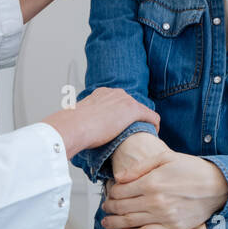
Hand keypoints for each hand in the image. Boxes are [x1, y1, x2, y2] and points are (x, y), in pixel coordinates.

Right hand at [42, 88, 158, 159]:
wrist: (74, 125)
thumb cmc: (73, 126)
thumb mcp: (80, 119)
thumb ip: (86, 121)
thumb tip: (84, 133)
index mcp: (101, 93)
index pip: (118, 102)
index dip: (121, 115)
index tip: (120, 127)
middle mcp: (114, 93)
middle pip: (131, 105)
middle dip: (132, 119)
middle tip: (131, 133)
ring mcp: (125, 100)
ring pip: (141, 111)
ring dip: (142, 123)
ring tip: (141, 135)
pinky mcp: (133, 110)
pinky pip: (151, 116)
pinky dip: (154, 125)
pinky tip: (153, 133)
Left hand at [100, 148, 227, 228]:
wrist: (218, 185)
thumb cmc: (191, 168)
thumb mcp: (165, 158)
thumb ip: (140, 166)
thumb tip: (118, 178)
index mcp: (151, 182)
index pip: (121, 191)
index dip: (111, 192)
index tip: (109, 192)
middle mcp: (155, 201)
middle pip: (122, 207)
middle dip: (110, 208)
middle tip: (104, 207)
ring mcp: (164, 217)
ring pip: (130, 223)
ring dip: (114, 223)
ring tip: (106, 222)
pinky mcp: (173, 228)